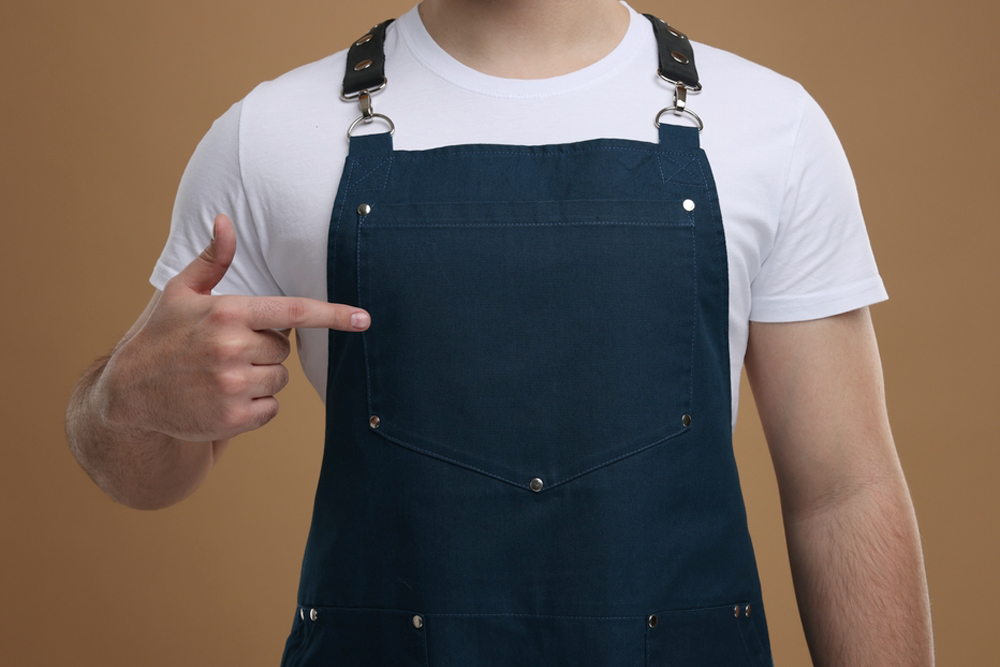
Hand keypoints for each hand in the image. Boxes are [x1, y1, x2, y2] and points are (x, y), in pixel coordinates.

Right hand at [103, 214, 368, 442]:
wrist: (129, 393)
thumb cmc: (161, 335)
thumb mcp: (181, 292)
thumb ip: (212, 259)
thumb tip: (226, 221)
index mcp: (227, 312)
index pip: (294, 312)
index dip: (333, 315)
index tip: (364, 319)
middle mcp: (232, 348)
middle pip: (284, 349)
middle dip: (264, 348)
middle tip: (228, 350)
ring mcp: (233, 386)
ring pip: (279, 378)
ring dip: (260, 377)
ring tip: (221, 374)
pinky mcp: (233, 419)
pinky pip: (271, 408)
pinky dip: (255, 405)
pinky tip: (223, 398)